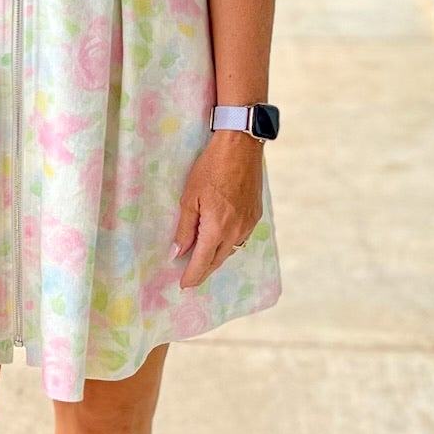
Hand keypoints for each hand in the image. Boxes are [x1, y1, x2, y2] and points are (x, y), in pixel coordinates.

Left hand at [170, 132, 263, 288]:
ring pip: (231, 251)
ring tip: (202, 260)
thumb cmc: (210, 168)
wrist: (241, 147)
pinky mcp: (256, 216)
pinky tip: (219, 240)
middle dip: (203, 271)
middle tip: (190, 278)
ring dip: (216, 258)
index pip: (203, 262)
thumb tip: (177, 253)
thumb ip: (184, 229)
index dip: (192, 276)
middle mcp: (236, 231)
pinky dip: (228, 244)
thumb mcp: (189, 198)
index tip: (184, 286)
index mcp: (217, 228)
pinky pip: (240, 238)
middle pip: (218, 260)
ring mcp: (248, 224)